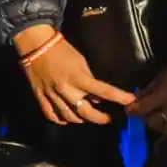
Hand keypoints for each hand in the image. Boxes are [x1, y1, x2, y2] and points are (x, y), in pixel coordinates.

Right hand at [14, 27, 135, 125]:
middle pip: (86, 113)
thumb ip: (89, 79)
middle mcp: (66, 91)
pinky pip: (53, 116)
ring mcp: (52, 97)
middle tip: (109, 118)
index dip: (119, 98)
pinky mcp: (41, 99)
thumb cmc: (62, 50)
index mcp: (78, 78)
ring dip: (82, 120)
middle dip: (101, 118)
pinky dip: (62, 120)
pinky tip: (69, 118)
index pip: (103, 91)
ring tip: (90, 118)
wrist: (36, 46)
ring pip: (70, 117)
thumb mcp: (81, 61)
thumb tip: (97, 95)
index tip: (130, 101)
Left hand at [127, 60, 166, 134]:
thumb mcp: (162, 75)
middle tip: (144, 112)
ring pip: (165, 127)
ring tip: (157, 116)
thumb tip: (135, 99)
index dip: (133, 110)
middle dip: (146, 118)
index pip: (142, 108)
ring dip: (158, 123)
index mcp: (164, 95)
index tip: (128, 109)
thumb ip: (148, 89)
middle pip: (153, 122)